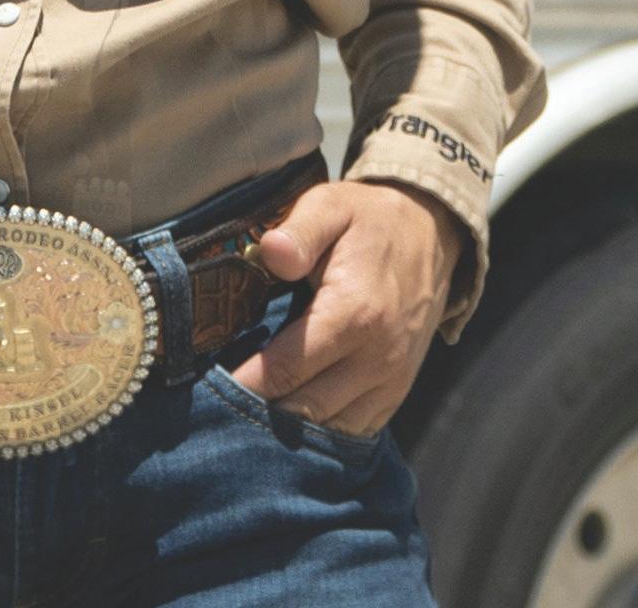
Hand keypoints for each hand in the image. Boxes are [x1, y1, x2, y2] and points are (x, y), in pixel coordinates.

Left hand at [221, 178, 465, 437]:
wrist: (433, 233)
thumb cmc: (369, 220)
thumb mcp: (332, 206)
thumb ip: (300, 230)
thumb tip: (269, 252)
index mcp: (355, 313)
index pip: (285, 369)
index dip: (242, 383)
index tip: (205, 389)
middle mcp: (377, 357)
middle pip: (303, 410)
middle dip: (257, 414)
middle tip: (214, 410)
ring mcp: (390, 381)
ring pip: (327, 430)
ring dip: (287, 431)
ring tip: (245, 419)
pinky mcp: (396, 392)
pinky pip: (352, 432)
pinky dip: (319, 431)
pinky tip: (288, 419)